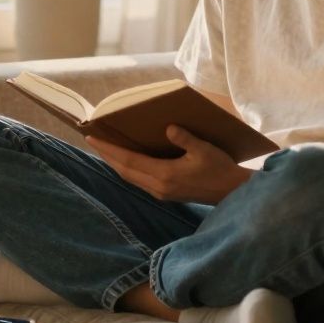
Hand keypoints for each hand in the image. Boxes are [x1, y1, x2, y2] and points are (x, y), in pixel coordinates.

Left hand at [86, 125, 251, 204]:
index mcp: (165, 175)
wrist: (231, 192)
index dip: (109, 150)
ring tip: (104, 149)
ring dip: (115, 164)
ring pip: (130, 178)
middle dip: (107, 156)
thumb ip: (185, 138)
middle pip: (124, 171)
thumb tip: (168, 128)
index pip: (129, 161)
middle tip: (92, 141)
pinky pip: (139, 181)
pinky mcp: (165, 194)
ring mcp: (161, 193)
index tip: (93, 138)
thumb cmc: (219, 168)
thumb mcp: (204, 149)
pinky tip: (125, 162)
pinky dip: (127, 169)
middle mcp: (158, 187)